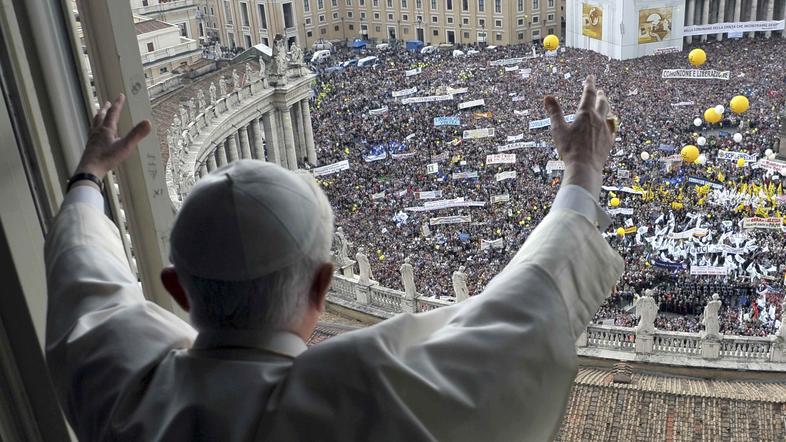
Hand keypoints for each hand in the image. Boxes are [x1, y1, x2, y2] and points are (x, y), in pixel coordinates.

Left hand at [75, 94, 150, 179]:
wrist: (90, 170)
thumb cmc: (107, 158)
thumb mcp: (125, 146)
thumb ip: (136, 134)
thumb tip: (148, 122)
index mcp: (107, 129)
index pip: (113, 113)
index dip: (118, 104)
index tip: (120, 96)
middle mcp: (98, 131)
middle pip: (101, 116)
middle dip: (105, 109)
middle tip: (107, 103)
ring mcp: (93, 139)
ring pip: (95, 124)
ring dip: (98, 117)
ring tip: (99, 114)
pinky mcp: (90, 147)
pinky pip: (92, 133)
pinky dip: (95, 129)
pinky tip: (96, 134)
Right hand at [544, 75, 615, 199]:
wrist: (584, 168)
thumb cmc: (569, 149)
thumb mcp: (558, 130)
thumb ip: (554, 112)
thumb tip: (547, 97)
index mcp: (585, 114)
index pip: (588, 94)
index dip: (589, 84)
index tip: (590, 77)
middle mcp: (598, 119)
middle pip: (602, 102)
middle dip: (600, 95)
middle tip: (599, 91)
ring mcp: (606, 130)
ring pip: (609, 114)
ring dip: (606, 107)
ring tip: (605, 105)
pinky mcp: (609, 141)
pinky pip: (612, 128)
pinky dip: (610, 123)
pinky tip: (610, 125)